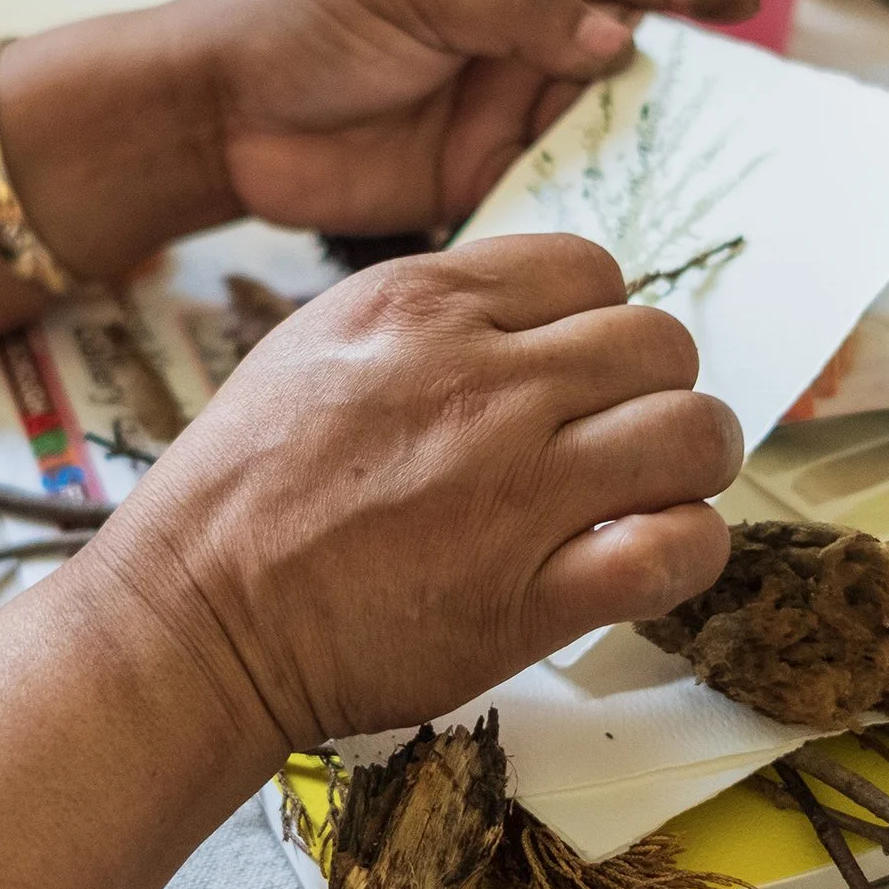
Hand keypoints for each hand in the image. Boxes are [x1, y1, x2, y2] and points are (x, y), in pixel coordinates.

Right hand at [82, 234, 740, 760]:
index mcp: (425, 305)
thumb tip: (534, 321)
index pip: (592, 268)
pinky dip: (686, 552)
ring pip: (695, 432)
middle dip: (655, 390)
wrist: (193, 620)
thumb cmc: (242, 492)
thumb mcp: (321, 345)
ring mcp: (518, 487)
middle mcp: (485, 381)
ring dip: (689, 466)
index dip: (600, 323)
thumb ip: (434, 320)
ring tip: (649, 496)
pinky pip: (679, 547)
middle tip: (619, 441)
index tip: (577, 375)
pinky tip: (646, 561)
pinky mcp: (536, 596)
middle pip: (661, 342)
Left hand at [178, 0, 759, 236]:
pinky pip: (552, 190)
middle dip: (680, 75)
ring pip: (599, 126)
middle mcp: (516, 36)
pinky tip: (631, 220)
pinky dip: (589, 204)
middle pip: (623, 49)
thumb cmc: (297, 19)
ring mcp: (500, 111)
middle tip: (739, 112)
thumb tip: (616, 39)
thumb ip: (517, 9)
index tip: (736, 2)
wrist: (214, 115)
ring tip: (701, 172)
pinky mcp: (477, 181)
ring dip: (644, 146)